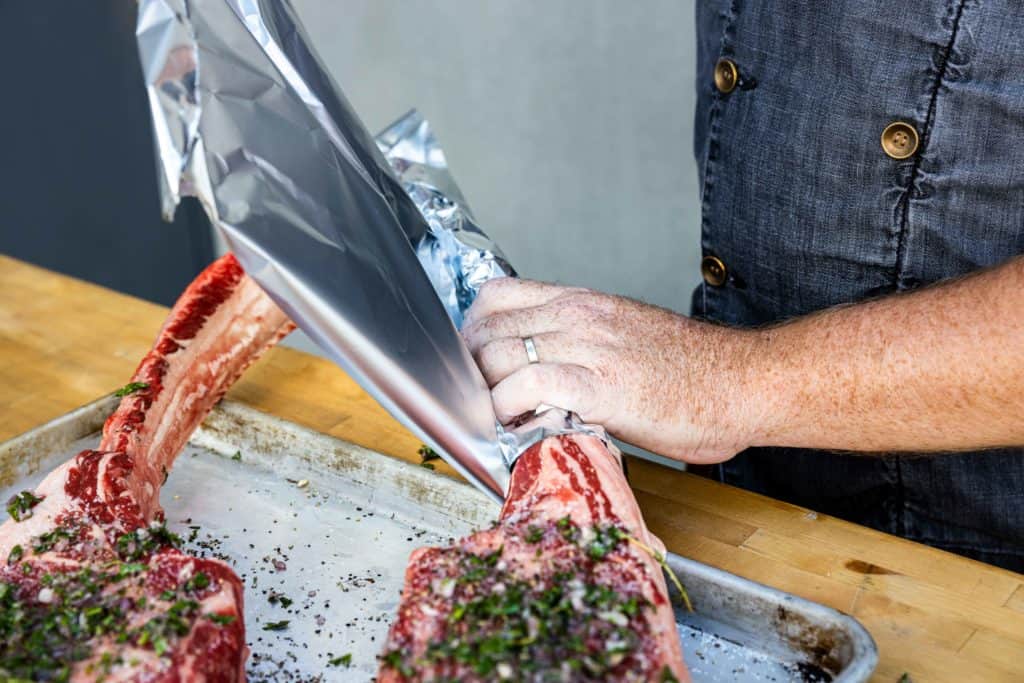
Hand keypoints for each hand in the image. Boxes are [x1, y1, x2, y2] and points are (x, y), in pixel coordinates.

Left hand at [462, 278, 767, 463]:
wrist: (743, 382)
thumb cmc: (691, 370)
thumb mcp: (623, 335)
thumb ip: (579, 341)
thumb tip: (539, 364)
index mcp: (581, 302)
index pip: (494, 296)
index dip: (474, 333)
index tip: (478, 366)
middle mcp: (577, 316)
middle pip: (484, 330)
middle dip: (472, 372)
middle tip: (484, 404)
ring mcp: (587, 347)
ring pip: (496, 354)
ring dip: (485, 393)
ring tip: (502, 420)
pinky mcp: (600, 386)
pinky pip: (528, 383)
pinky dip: (509, 407)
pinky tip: (520, 425)